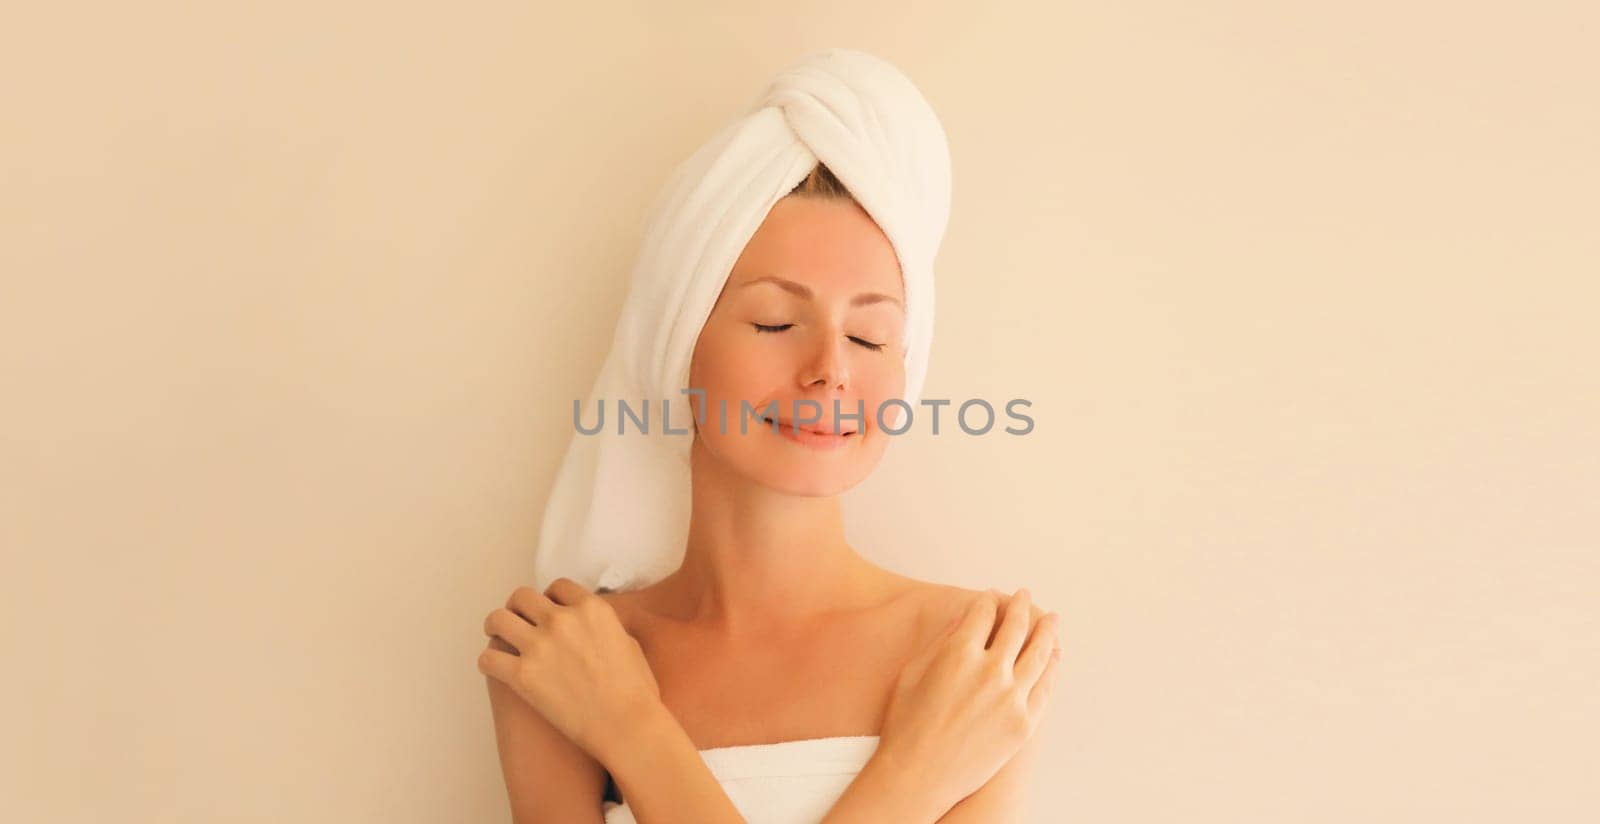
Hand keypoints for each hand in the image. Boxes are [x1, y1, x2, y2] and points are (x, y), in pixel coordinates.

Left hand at [477, 578, 662, 766]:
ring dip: (496, 627)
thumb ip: (606, 628)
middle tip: (515, 621)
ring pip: (498, 620)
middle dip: (517, 608)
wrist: (627, 726)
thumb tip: (593, 628)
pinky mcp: (522, 676)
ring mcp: (540, 647)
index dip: (549, 598)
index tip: (545, 611)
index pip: (557, 587)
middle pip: (522, 597)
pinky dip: (489, 662)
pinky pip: (488, 659)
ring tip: (496, 637)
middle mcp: (563, 620)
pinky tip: (495, 669)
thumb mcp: (630, 644)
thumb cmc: (636, 692)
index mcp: (592, 609)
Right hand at [875, 589, 1061, 816]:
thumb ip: (941, 642)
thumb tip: (965, 619)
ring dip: (1046, 631)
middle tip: (1025, 595)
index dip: (989, 601)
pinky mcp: (1024, 723)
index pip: (983, 614)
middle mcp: (990, 670)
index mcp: (959, 653)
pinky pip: (1045, 687)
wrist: (919, 777)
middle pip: (1015, 627)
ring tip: (1051, 619)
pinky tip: (1054, 656)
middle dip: (1021, 606)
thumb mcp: (912, 673)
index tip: (993, 597)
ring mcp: (1011, 697)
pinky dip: (1052, 667)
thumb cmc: (907, 725)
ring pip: (1039, 653)